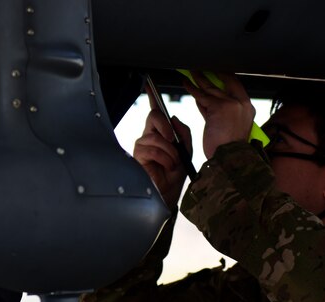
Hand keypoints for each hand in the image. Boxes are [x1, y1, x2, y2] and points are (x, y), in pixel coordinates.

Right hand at [132, 85, 191, 206]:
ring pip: (155, 136)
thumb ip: (182, 133)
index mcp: (161, 133)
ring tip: (173, 163)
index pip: (156, 111)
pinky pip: (151, 148)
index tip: (149, 84)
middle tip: (173, 139)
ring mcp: (142, 146)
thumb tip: (173, 119)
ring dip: (170, 151)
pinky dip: (164, 158)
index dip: (151, 97)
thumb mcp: (186, 150)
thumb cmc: (176, 174)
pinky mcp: (138, 156)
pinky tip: (167, 167)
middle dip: (166, 125)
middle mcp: (150, 136)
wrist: (170, 194)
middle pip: (153, 116)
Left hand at [183, 72, 255, 158]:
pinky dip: (193, 89)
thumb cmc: (227, 149)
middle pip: (224, 84)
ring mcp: (232, 104)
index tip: (214, 73)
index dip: (223, 78)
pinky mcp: (219, 107)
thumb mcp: (226, 126)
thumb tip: (204, 98)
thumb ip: (216, 111)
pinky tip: (186, 83)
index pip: (235, 87)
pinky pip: (202, 95)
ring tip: (191, 72)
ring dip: (200, 79)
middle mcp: (242, 103)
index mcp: (248, 109)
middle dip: (211, 75)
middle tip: (201, 69)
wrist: (230, 160)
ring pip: (212, 88)